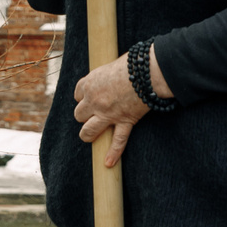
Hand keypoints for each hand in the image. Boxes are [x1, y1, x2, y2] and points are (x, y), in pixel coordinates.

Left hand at [71, 44, 165, 166]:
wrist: (148, 71)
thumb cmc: (133, 63)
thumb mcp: (112, 65)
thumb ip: (106, 74)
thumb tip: (109, 77)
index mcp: (90, 83)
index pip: (77, 94)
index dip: (84, 96)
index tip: (90, 96)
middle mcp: (94, 100)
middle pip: (79, 114)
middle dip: (85, 114)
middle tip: (94, 113)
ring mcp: (108, 113)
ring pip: (88, 130)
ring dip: (88, 134)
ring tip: (91, 136)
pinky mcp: (124, 121)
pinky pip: (117, 140)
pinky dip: (113, 152)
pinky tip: (108, 163)